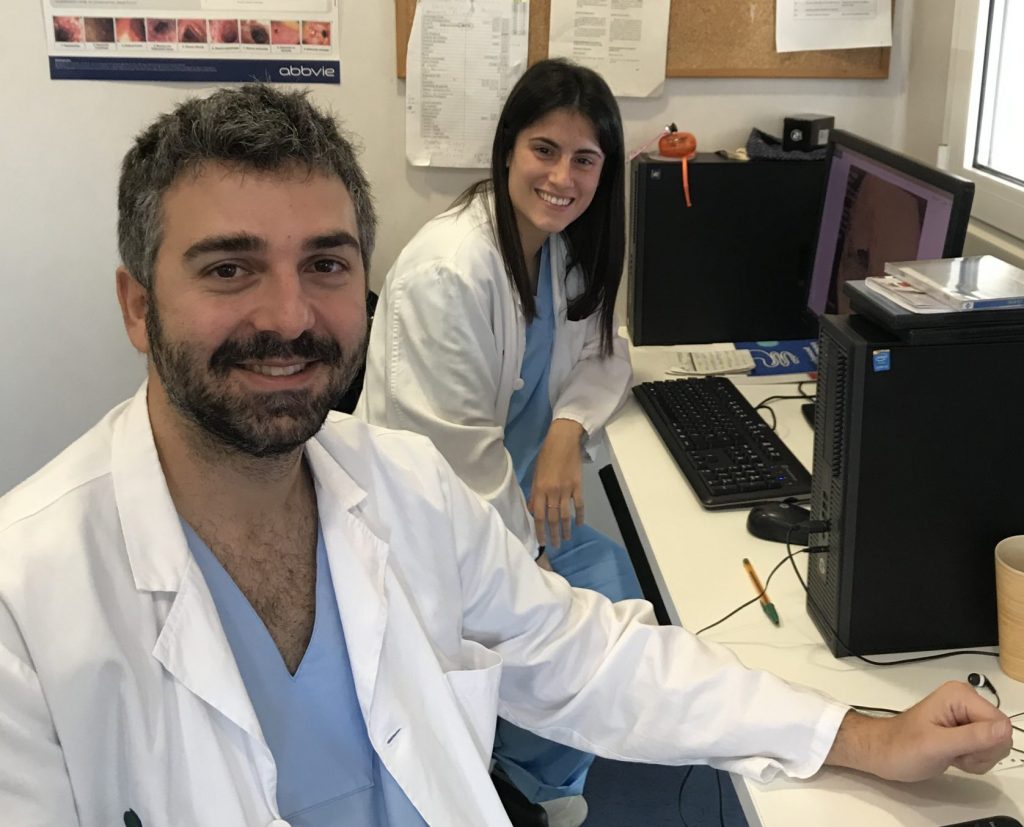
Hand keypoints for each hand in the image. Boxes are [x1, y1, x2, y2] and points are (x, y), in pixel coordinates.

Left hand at [528, 419, 585, 548]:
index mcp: (540, 489)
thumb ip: (534, 492)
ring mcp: (566, 490)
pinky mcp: (578, 486)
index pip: (539, 515)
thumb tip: (533, 510)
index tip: (542, 541)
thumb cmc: (546, 455)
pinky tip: (579, 524)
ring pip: (565, 514)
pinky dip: (579, 515)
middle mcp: (552, 492)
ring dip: (566, 529)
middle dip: (554, 534)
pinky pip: (578, 504)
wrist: (563, 441)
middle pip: (552, 518)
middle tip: (556, 545)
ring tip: (567, 539)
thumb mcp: (535, 473)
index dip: (540, 530)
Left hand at [825, 681, 1011, 781]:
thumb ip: (973, 737)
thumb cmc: (901, 747)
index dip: (987, 745)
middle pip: (1001, 735)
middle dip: (982, 753)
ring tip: (950, 753)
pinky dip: (973, 760)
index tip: (962, 750)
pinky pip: (987, 751)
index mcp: (960, 695)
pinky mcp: (967, 730)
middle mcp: (966, 701)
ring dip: (977, 758)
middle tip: (954, 752)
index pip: (1001, 723)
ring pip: (996, 745)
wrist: (883, 752)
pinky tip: (952, 755)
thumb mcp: (937, 745)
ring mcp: (967, 716)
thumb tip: (1005, 729)